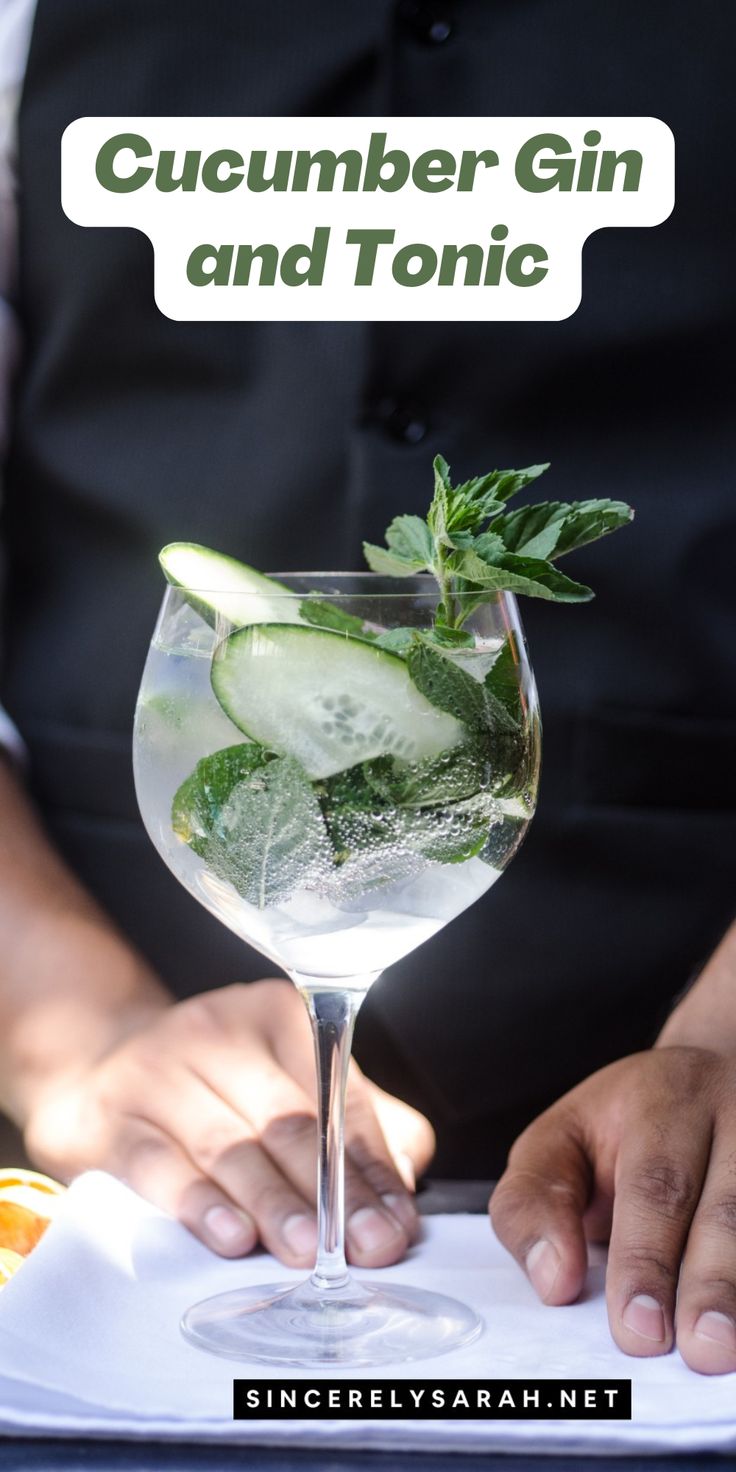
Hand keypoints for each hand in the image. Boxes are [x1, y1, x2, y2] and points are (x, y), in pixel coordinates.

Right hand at [24, 979, 433, 1268]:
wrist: (100, 1072)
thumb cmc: (217, 1088)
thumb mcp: (287, 1082)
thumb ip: (357, 1122)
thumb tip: (404, 1178)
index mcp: (276, 1014)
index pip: (339, 1093)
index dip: (372, 1163)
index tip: (398, 1221)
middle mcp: (217, 1030)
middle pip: (288, 1119)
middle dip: (335, 1192)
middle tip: (367, 1247)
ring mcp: (159, 1070)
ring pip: (230, 1145)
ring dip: (276, 1203)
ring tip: (310, 1250)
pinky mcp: (113, 1118)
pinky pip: (160, 1166)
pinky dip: (201, 1205)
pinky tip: (233, 1237)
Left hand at [490, 1047, 735, 1373]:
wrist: (712, 1076)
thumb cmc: (627, 1126)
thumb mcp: (561, 1139)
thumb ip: (534, 1202)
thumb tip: (553, 1281)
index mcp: (662, 1099)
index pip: (654, 1183)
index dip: (644, 1258)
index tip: (634, 1326)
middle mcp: (729, 1116)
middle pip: (723, 1208)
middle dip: (708, 1283)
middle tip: (697, 1348)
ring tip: (724, 1348)